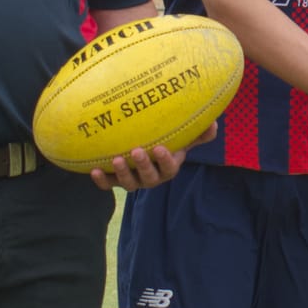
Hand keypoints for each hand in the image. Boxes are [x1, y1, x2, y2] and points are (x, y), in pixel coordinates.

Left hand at [89, 121, 214, 190]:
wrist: (146, 149)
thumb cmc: (168, 141)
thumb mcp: (184, 137)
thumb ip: (199, 133)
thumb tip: (214, 123)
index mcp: (168, 167)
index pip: (169, 168)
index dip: (165, 161)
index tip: (159, 148)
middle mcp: (152, 177)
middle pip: (150, 178)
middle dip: (143, 166)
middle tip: (136, 151)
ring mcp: (134, 180)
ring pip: (129, 184)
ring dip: (122, 174)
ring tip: (115, 159)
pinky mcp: (116, 180)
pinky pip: (109, 184)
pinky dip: (102, 180)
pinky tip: (93, 170)